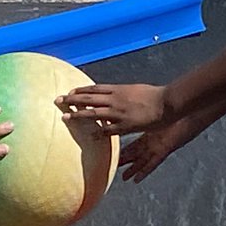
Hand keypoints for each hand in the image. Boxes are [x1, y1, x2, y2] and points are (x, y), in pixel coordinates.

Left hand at [56, 83, 170, 134]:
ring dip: (78, 115)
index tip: (70, 92)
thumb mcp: (136, 89)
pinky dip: (97, 133)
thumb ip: (124, 92)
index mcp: (118, 90)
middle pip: (89, 98)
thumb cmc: (154, 95)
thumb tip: (116, 92)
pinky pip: (108, 130)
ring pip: (94, 113)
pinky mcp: (126, 125)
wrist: (167, 102)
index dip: (81, 90)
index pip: (95, 89)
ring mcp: (119, 112)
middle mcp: (115, 99)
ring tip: (64, 117)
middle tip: (58, 100)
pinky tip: (88, 137)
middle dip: (72, 99)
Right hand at [119, 108, 220, 181]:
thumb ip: (145, 112)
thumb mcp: (156, 111)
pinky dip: (145, 171)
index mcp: (151, 134)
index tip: (115, 154)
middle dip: (126, 160)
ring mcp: (159, 147)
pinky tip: (137, 179)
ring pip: (143, 161)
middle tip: (114, 166)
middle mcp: (154, 142)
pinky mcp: (165, 150)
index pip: (135, 144)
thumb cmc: (176, 110)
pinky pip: (153, 163)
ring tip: (123, 177)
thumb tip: (133, 104)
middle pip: (137, 154)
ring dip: (134, 169)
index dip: (126, 149)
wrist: (191, 112)